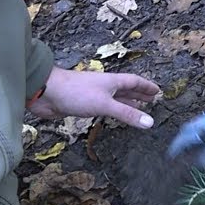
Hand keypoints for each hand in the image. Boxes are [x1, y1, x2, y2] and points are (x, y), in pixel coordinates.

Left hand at [29, 67, 158, 127]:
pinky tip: (112, 116)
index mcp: (112, 82)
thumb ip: (127, 114)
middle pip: (126, 90)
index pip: (134, 82)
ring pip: (115, 99)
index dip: (146, 86)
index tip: (158, 91)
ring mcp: (93, 95)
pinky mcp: (83, 104)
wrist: (46, 92)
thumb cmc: (76, 93)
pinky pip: (104, 108)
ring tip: (137, 109)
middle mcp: (104, 87)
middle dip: (139, 95)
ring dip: (127, 103)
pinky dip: (112, 111)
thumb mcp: (105, 104)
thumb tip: (150, 122)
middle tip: (151, 100)